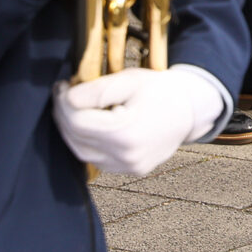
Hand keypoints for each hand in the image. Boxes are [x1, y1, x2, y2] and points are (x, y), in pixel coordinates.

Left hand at [52, 67, 225, 175]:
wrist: (191, 110)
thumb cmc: (162, 91)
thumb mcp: (131, 80)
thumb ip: (98, 90)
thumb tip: (68, 98)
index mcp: (126, 133)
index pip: (77, 122)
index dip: (63, 103)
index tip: (61, 86)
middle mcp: (126, 156)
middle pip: (77, 138)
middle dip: (64, 115)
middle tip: (63, 94)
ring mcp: (128, 167)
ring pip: (82, 152)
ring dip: (72, 130)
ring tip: (74, 108)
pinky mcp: (129, 171)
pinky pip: (97, 159)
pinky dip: (87, 142)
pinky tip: (90, 124)